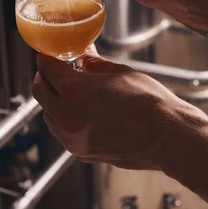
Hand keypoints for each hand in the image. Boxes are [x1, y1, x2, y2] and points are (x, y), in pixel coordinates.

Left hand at [32, 47, 204, 169]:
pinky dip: (63, 120)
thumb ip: (95, 65)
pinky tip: (79, 113)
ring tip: (69, 93)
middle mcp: (66, 115)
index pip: (46, 68)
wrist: (167, 137)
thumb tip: (84, 57)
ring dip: (53, 101)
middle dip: (44, 78)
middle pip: (40, 92)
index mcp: (73, 90)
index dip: (47, 58)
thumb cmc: (149, 103)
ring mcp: (72, 137)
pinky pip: (62, 133)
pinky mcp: (80, 152)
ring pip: (48, 115)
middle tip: (54, 71)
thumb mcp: (120, 73)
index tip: (50, 56)